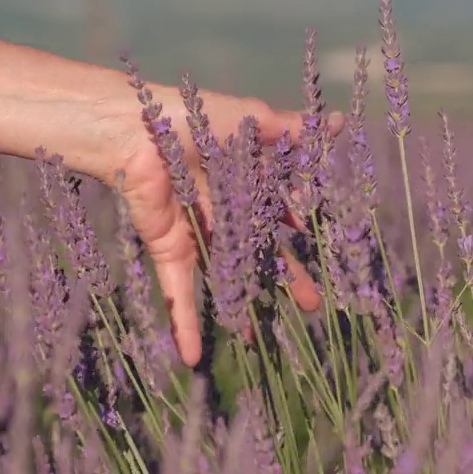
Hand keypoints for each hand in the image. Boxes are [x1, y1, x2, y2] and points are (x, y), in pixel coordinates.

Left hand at [112, 87, 343, 366]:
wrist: (138, 127)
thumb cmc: (193, 115)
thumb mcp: (251, 122)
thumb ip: (291, 130)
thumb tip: (334, 121)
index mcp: (241, 179)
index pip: (274, 211)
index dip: (293, 229)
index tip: (314, 246)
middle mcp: (221, 208)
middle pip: (258, 251)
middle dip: (285, 278)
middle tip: (311, 306)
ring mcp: (195, 232)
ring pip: (223, 276)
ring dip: (240, 307)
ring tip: (257, 340)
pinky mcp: (170, 248)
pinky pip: (178, 291)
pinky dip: (183, 323)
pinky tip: (192, 357)